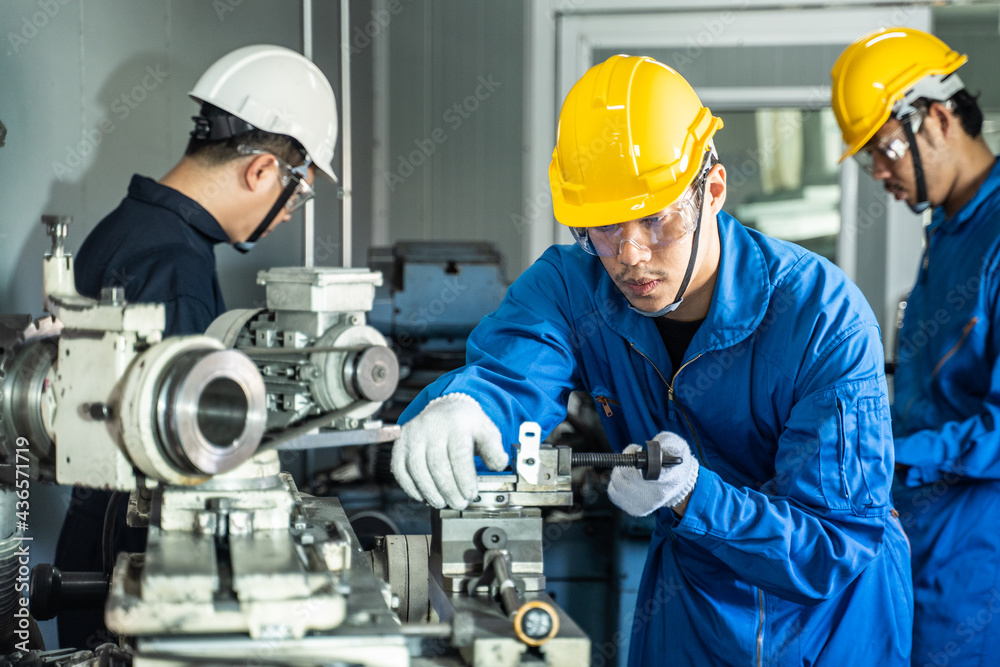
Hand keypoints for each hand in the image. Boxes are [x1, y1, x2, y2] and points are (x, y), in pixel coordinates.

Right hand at [391, 393, 508, 508]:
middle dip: (449, 490)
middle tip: (459, 503)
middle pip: (437, 465)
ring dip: (430, 492)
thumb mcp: (486, 430)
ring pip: (417, 469)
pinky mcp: (400, 441)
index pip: (459, 455)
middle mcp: (432, 426)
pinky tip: (422, 496)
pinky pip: (400, 468)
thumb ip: (494, 449)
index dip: (464, 479)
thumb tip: (499, 465)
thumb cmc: (466, 423)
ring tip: (442, 503)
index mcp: (456, 423)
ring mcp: (413, 433)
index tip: (471, 494)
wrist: (445, 405)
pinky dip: (409, 486)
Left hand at [608, 432, 699, 516]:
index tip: (637, 449)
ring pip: (617, 481)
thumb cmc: (674, 462)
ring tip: (631, 468)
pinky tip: (628, 479)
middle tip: (633, 455)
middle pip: (627, 473)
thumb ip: (664, 442)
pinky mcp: (633, 510)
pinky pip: (613, 491)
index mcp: (670, 479)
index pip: (647, 468)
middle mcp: (656, 496)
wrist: (677, 485)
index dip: (636, 456)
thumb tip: (651, 446)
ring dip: (620, 470)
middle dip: (627, 459)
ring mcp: (644, 505)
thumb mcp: (677, 446)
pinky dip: (617, 482)